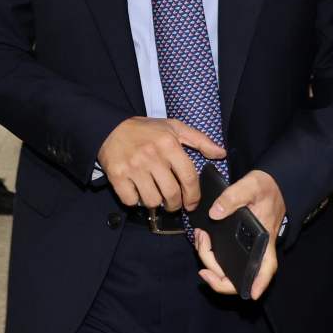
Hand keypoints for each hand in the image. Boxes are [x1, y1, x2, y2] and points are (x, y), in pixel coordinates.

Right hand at [98, 116, 225, 211]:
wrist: (110, 128)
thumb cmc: (147, 130)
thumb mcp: (175, 128)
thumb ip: (200, 140)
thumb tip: (221, 153)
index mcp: (169, 144)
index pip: (189, 177)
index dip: (194, 195)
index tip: (192, 203)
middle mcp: (152, 155)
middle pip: (171, 194)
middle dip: (176, 204)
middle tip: (173, 203)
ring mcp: (134, 167)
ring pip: (152, 201)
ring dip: (155, 202)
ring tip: (154, 193)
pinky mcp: (117, 176)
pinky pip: (131, 200)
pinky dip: (135, 200)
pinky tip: (137, 190)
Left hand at [195, 169, 285, 300]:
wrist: (269, 184)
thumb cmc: (264, 188)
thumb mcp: (251, 186)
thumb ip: (233, 197)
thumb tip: (215, 213)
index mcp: (264, 239)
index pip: (267, 266)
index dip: (261, 282)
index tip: (253, 293)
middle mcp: (257, 249)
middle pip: (241, 275)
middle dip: (218, 276)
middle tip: (202, 265)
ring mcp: (247, 249)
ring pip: (229, 270)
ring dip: (211, 263)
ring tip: (201, 238)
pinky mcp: (239, 244)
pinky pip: (225, 259)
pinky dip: (212, 256)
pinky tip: (203, 242)